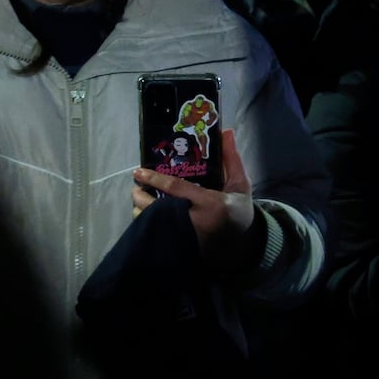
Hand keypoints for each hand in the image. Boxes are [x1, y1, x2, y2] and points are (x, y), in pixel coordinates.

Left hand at [132, 129, 257, 277]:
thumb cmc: (238, 210)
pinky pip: (157, 236)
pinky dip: (148, 225)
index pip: (176, 189)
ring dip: (141, 212)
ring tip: (139, 200)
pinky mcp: (181, 247)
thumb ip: (230, 159)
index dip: (154, 179)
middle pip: (156, 209)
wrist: (244, 245)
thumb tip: (225, 130)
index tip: (138, 172)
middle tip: (135, 187)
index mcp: (211, 204)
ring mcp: (186, 238)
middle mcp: (196, 222)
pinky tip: (146, 216)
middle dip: (140, 197)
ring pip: (152, 224)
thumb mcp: (239, 185)